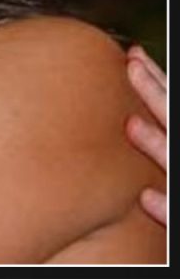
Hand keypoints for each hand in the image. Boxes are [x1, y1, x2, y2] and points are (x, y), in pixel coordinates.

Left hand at [125, 46, 166, 225]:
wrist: (173, 243)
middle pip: (176, 125)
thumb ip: (155, 132)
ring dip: (158, 145)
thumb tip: (125, 104)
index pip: (172, 107)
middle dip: (158, 94)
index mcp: (178, 142)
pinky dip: (166, 209)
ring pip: (176, 166)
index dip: (157, 81)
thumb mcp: (162, 146)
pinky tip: (145, 198)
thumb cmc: (164, 178)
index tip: (131, 55)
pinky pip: (178, 217)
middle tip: (131, 66)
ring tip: (130, 123)